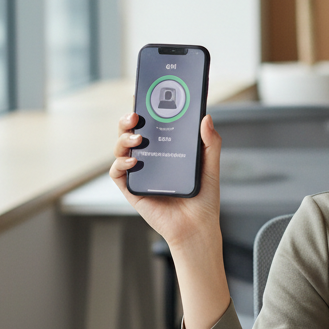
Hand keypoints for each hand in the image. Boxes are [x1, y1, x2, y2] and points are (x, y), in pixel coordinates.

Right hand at [111, 111, 229, 328]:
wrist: (197, 228)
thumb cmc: (204, 200)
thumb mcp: (210, 167)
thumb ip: (210, 143)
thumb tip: (206, 118)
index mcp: (166, 152)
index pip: (151, 126)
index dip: (144, 112)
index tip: (144, 99)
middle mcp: (150, 161)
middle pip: (131, 134)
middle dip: (128, 122)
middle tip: (135, 115)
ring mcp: (139, 175)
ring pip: (121, 150)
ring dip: (123, 140)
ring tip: (137, 138)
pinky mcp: (132, 191)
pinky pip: (117, 174)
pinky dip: (120, 164)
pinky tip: (132, 161)